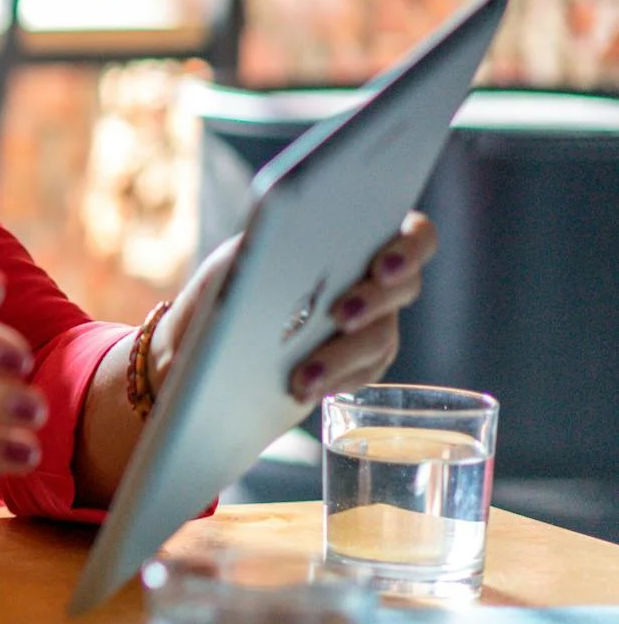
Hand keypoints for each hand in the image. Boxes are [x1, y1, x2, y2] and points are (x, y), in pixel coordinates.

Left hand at [153, 212, 437, 403]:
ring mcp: (375, 322)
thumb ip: (271, 242)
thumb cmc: (233, 279)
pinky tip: (305, 391)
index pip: (414, 234)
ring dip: (341, 356)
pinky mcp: (360, 361)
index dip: (408, 250)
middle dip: (373, 301)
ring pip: (380, 338)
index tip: (380, 267)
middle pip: (404, 287)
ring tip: (302, 376)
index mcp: (360, 235)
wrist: (210, 332)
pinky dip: (333, 380)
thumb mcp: (243, 254)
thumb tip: (279, 232)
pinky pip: (362, 373)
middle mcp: (377, 278)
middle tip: (340, 315)